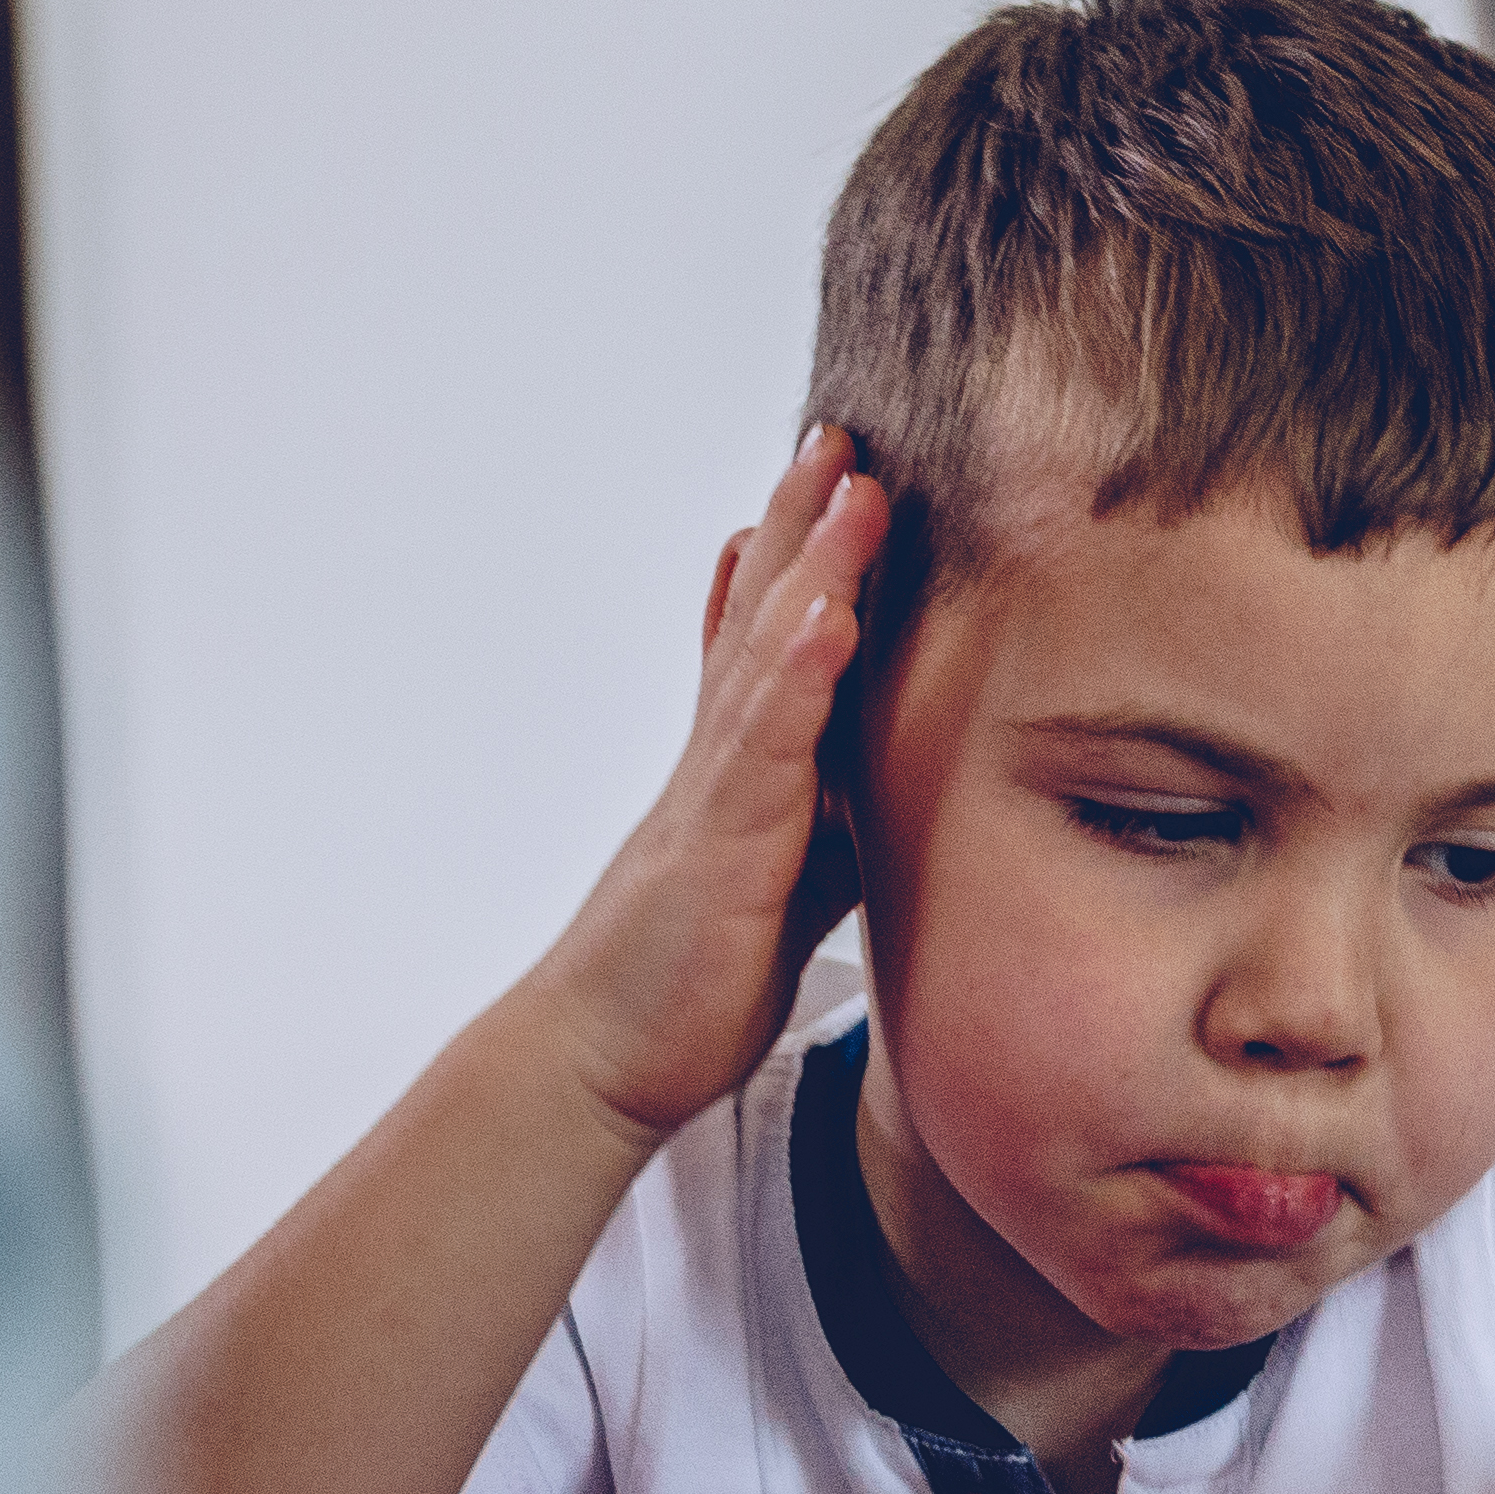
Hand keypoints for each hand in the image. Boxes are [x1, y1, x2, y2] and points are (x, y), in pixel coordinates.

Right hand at [511, 424, 888, 1146]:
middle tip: (842, 433)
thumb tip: (893, 777)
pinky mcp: (720, 847)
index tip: (846, 474)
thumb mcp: (790, 877)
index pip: (776, 639)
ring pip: (765, 655)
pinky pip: (763, 745)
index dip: (808, 555)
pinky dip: (797, 672)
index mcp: (743, 766)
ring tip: (852, 483)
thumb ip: (832, 814)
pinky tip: (828, 612)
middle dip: (805, 522)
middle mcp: (722, 760)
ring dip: (810, 563)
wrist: (601, 1060)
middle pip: (763, 616)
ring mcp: (714, 794)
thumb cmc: (691, 973)